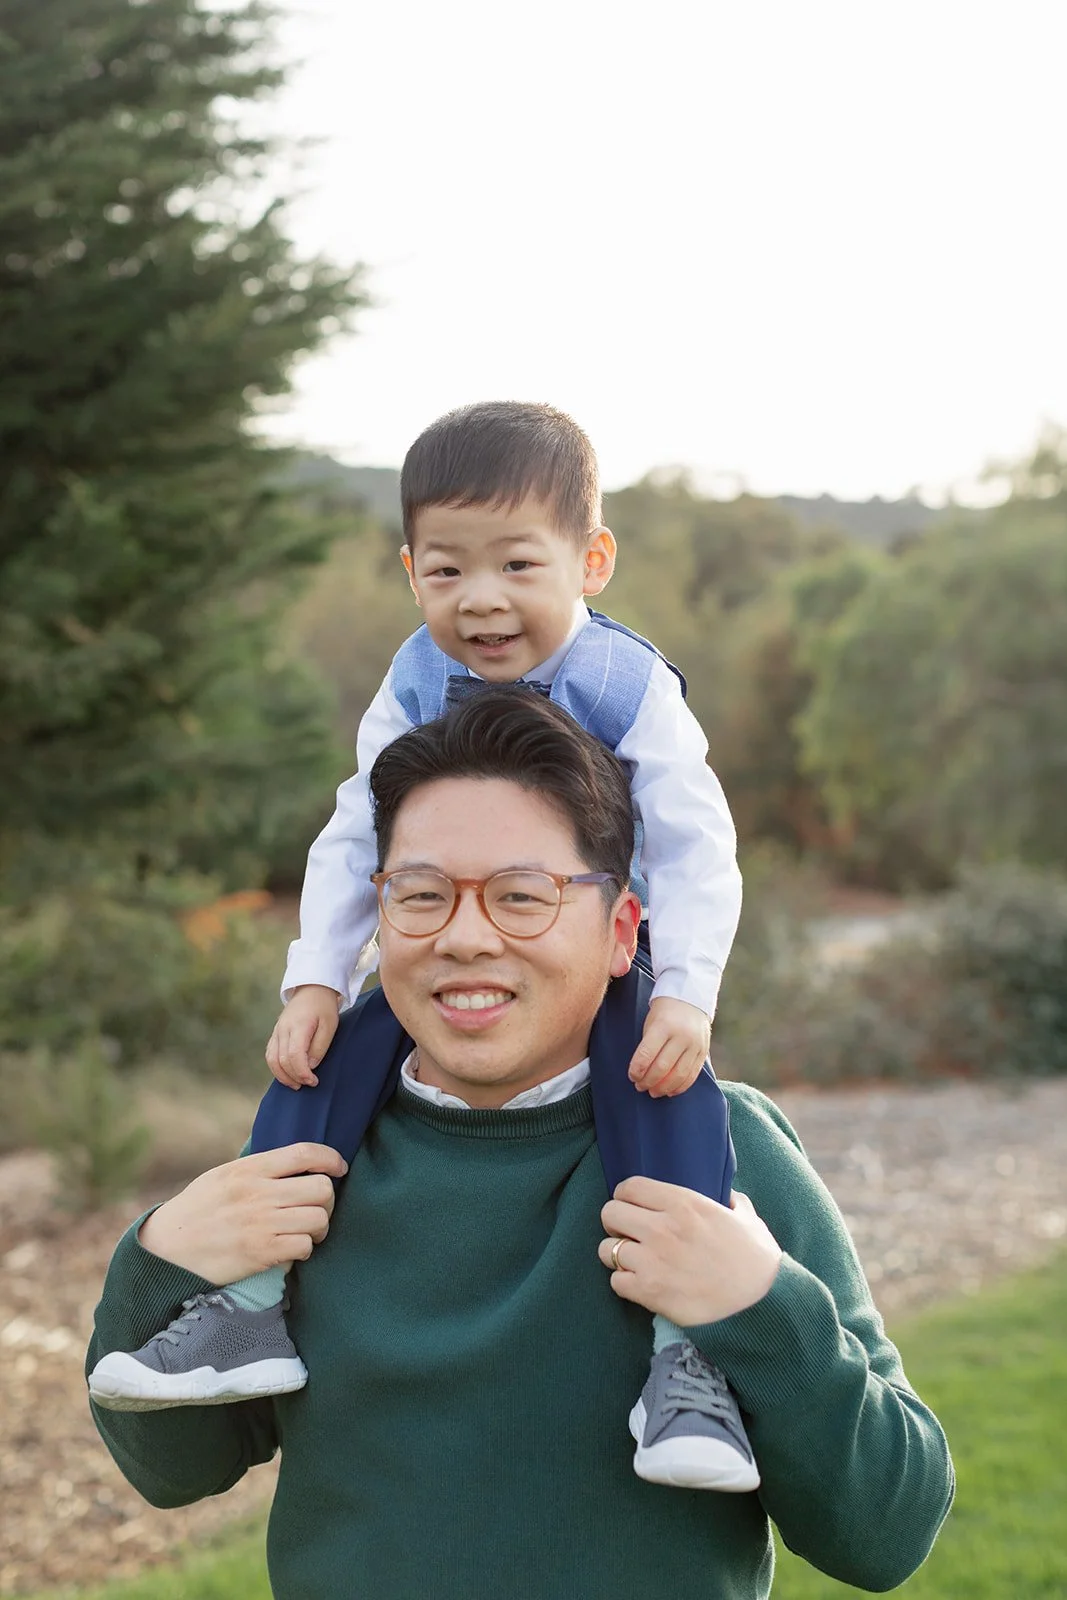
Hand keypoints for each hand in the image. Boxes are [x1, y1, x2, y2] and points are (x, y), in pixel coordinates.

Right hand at [137, 1143, 347, 1283]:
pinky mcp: (261, 1252)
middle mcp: (258, 1193)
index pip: (304, 1153)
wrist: (167, 1248)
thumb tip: (296, 1164)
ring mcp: (261, 1223)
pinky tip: (292, 1249)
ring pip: (318, 1218)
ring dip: (319, 1227)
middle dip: (327, 1200)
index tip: (340, 1167)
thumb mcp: (223, 1176)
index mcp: (249, 1169)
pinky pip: (304, 1246)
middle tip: (318, 1209)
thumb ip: (258, 1169)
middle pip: (321, 1188)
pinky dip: (305, 1249)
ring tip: (308, 1232)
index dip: (331, 1158)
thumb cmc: (197, 1210)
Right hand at [266, 984, 341, 1086]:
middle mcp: (283, 1029)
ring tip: (296, 1084)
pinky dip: (276, 1067)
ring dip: (282, 1076)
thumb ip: (320, 1046)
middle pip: (281, 1060)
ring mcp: (277, 1031)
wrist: (312, 989)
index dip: (302, 1072)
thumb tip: (310, 1066)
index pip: (294, 1055)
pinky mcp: (275, 1033)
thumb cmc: (323, 1007)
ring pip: (272, 1059)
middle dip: (294, 1077)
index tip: (314, 1081)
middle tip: (308, 1084)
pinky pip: (270, 1054)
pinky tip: (287, 1074)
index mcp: (298, 1026)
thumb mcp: (330, 1025)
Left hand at [598, 1177, 781, 1326]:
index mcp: (684, 1203)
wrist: (761, 1305)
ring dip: (618, 1255)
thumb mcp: (747, 1218)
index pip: (629, 1187)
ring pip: (607, 1249)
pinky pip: (615, 1281)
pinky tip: (641, 1284)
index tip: (633, 1206)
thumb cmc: (756, 1260)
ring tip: (634, 1261)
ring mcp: (652, 1260)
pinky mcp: (649, 1292)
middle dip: (616, 1223)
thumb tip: (728, 1197)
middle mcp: (662, 1227)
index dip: (626, 1196)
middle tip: (630, 1233)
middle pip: (609, 1213)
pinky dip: (625, 1283)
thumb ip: (731, 1201)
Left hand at [628, 997, 710, 1095]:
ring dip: (663, 1087)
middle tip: (639, 1086)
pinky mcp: (703, 1052)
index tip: (632, 1076)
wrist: (690, 998)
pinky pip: (692, 1075)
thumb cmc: (664, 1012)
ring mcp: (695, 1044)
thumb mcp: (651, 1022)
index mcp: (664, 1025)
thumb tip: (641, 1072)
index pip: (647, 1054)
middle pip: (663, 1067)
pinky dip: (680, 1086)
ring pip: (678, 1074)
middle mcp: (682, 1035)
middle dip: (648, 1081)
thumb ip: (647, 1046)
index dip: (637, 1069)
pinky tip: (669, 1091)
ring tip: (653, 1092)